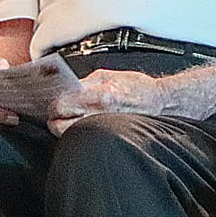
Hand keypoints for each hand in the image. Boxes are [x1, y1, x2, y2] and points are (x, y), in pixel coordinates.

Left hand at [47, 68, 167, 134]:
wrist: (161, 103)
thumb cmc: (139, 88)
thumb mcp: (109, 75)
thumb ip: (85, 82)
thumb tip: (65, 89)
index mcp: (99, 96)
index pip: (61, 105)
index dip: (54, 105)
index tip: (54, 105)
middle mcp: (100, 116)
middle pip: (60, 127)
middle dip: (56, 121)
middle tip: (58, 116)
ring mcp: (104, 131)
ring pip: (70, 137)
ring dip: (66, 129)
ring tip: (71, 121)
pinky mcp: (107, 139)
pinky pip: (85, 140)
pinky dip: (80, 134)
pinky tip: (84, 127)